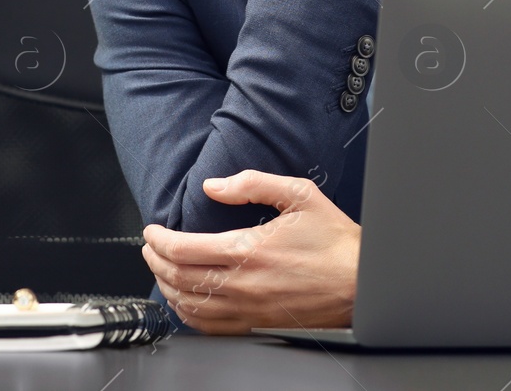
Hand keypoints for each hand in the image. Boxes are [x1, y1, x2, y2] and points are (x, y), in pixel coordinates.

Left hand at [141, 170, 361, 334]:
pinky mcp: (255, 325)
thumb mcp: (299, 196)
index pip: (184, 249)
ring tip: (160, 269)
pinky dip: (187, 314)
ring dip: (166, 286)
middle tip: (150, 247)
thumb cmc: (334, 242)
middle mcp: (243, 284)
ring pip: (189, 305)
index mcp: (248, 250)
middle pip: (178, 277)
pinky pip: (209, 327)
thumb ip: (253, 184)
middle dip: (155, 260)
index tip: (152, 231)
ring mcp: (247, 309)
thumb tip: (215, 186)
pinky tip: (184, 301)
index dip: (159, 239)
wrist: (360, 282)